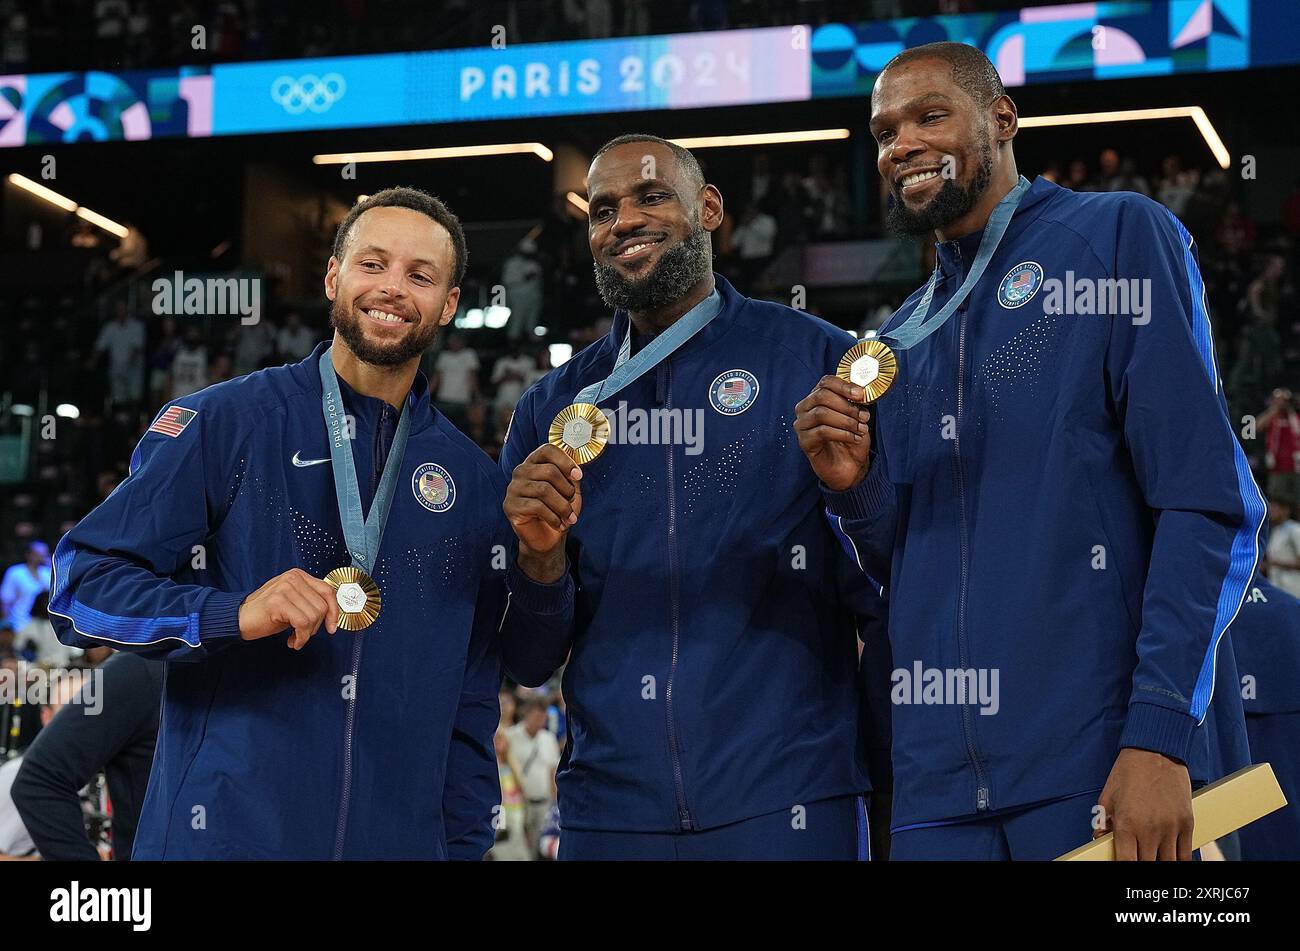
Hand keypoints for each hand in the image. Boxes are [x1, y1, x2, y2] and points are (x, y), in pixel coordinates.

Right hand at [238, 568, 339, 649]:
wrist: (239, 619)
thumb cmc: (267, 613)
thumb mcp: (293, 601)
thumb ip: (310, 600)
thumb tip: (332, 612)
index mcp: (298, 575)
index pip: (327, 591)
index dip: (334, 611)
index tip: (332, 627)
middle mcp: (292, 578)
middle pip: (321, 606)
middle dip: (316, 626)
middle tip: (303, 633)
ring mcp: (284, 589)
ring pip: (313, 616)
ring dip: (307, 634)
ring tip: (296, 637)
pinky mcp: (277, 602)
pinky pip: (302, 624)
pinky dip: (301, 637)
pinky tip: (293, 641)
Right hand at [504, 444, 582, 582]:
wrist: (548, 537)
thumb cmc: (559, 509)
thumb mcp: (570, 490)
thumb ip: (572, 476)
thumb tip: (575, 470)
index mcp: (535, 462)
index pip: (548, 450)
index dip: (565, 461)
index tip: (578, 476)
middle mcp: (521, 471)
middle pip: (549, 471)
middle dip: (567, 490)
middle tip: (572, 503)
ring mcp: (513, 488)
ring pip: (544, 490)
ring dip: (563, 506)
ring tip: (569, 517)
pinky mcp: (510, 506)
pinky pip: (537, 507)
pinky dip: (554, 518)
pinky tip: (558, 524)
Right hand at [794, 375, 871, 491]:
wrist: (850, 466)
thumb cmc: (851, 438)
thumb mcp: (857, 416)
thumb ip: (857, 402)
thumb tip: (862, 392)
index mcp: (817, 398)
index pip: (825, 382)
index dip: (843, 386)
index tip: (861, 395)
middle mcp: (805, 408)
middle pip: (822, 396)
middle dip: (846, 405)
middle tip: (863, 416)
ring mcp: (802, 425)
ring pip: (821, 413)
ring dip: (846, 421)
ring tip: (860, 429)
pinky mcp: (804, 441)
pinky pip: (822, 431)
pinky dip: (842, 433)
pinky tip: (854, 438)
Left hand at [1095, 747, 1193, 859]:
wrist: (1156, 751)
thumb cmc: (1129, 772)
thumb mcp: (1107, 796)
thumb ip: (1102, 822)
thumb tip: (1098, 840)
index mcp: (1126, 824)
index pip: (1126, 862)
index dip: (1124, 868)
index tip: (1123, 866)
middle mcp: (1149, 830)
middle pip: (1147, 865)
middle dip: (1142, 864)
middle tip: (1138, 857)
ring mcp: (1171, 828)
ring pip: (1168, 863)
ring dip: (1160, 863)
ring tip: (1153, 858)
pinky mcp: (1187, 823)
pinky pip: (1186, 854)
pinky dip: (1179, 860)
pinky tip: (1172, 859)